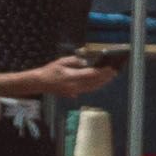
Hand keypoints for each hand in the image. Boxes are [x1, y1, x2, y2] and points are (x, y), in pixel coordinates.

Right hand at [1, 51, 118, 99]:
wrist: (40, 82)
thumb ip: (75, 61)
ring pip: (92, 88)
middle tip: (115, 72)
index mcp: (72, 77)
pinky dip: (96, 86)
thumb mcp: (62, 61)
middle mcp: (75, 86)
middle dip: (105, 77)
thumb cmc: (50, 70)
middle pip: (94, 82)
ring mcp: (74, 91)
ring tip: (111, 77)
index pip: (91, 75)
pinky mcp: (73, 93)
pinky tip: (101, 82)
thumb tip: (86, 62)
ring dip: (102, 82)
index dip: (102, 72)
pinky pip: (88, 90)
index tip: (110, 68)